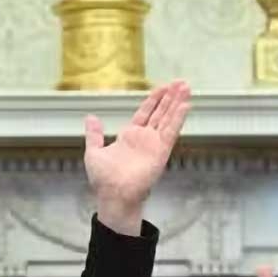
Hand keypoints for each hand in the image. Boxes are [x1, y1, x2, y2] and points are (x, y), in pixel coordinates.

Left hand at [84, 80, 191, 234]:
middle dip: (170, 97)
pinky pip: (171, 132)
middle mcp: (145, 138)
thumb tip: (91, 117)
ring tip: (186, 87)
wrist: (113, 194)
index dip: (154, 99)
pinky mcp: (161, 151)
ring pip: (168, 118)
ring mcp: (154, 144)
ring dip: (177, 102)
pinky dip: (178, 118)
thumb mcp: (94, 151)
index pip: (145, 113)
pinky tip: (185, 105)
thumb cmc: (103, 179)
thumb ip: (94, 134)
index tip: (163, 87)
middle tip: (181, 82)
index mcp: (130, 136)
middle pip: (160, 112)